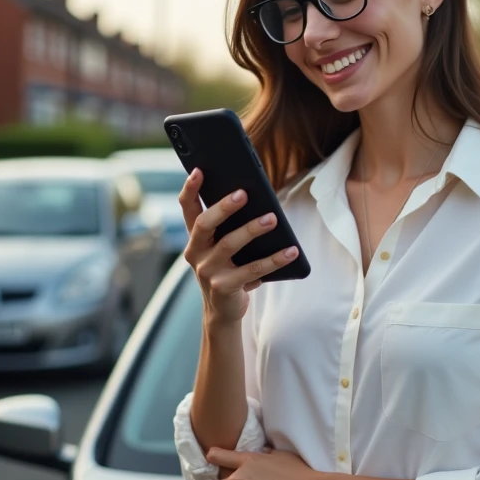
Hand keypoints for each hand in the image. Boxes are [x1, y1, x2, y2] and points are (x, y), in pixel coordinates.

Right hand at [179, 169, 298, 324]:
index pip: (188, 208)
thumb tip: (261, 202)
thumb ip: (231, 227)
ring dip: (251, 229)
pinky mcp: (224, 287)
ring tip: (272, 218)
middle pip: (205, 224)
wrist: (223, 310)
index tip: (199, 170)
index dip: (191, 189)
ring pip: (229, 244)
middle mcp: (196, 252)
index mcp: (196, 237)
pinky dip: (274, 259)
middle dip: (223, 207)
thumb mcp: (225, 247)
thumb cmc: (229, 268)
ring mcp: (207, 271)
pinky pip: (253, 269)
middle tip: (243, 193)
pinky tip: (291, 250)